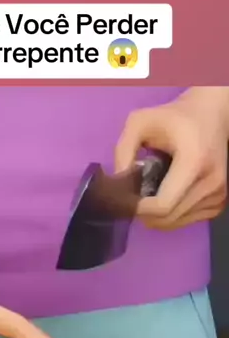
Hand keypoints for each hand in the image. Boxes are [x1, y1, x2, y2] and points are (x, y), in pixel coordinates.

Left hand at [114, 88, 227, 228]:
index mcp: (194, 161)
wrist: (212, 115)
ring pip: (177, 223)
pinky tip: (166, 195)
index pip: (164, 204)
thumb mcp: (140, 122)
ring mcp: (219, 194)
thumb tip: (118, 185)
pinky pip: (187, 221)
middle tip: (133, 197)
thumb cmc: (173, 118)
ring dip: (157, 215)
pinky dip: (171, 215)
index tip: (126, 199)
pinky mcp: (220, 202)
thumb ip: (123, 150)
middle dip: (145, 213)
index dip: (140, 209)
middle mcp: (211, 182)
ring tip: (150, 193)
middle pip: (169, 218)